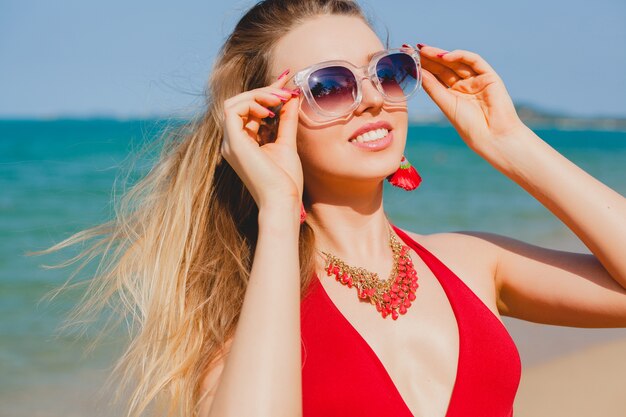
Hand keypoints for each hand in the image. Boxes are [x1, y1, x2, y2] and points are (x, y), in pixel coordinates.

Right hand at [220, 71, 302, 208]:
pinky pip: (233, 110)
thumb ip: (286, 120)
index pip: (248, 110)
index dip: (264, 94)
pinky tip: (270, 111)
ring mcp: (230, 143)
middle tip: (285, 90)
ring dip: (258, 96)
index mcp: (243, 143)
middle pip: (238, 103)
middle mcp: (232, 142)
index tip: (284, 83)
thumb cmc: (285, 180)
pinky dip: (251, 104)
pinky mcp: (233, 143)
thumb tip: (291, 98)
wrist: (282, 200)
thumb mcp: (287, 142)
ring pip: (233, 103)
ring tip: (280, 99)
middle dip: (262, 92)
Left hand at [414, 43, 526, 153]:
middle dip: (429, 58)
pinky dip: (460, 56)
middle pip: (445, 67)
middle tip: (412, 49)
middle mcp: (465, 85)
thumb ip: (433, 87)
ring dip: (440, 55)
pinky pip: (474, 60)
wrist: (493, 137)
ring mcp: (477, 79)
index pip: (436, 76)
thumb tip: (417, 71)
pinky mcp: (489, 76)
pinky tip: (444, 56)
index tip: (407, 58)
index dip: (423, 67)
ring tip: (424, 51)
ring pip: (457, 62)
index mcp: (453, 94)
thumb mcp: (446, 104)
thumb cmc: (469, 126)